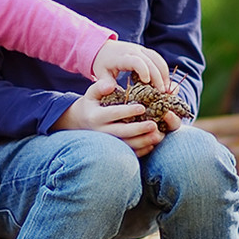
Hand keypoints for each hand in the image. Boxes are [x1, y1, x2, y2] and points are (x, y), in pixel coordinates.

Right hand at [51, 79, 166, 155]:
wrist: (80, 124)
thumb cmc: (91, 105)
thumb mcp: (90, 94)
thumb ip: (99, 87)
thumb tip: (110, 85)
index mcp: (96, 116)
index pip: (113, 114)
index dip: (127, 111)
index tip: (142, 107)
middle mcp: (101, 131)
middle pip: (121, 132)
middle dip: (138, 129)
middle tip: (154, 125)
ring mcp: (107, 143)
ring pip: (126, 145)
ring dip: (143, 142)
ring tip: (158, 136)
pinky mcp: (112, 150)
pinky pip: (127, 153)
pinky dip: (140, 151)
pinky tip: (152, 145)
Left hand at [90, 40, 169, 91]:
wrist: (103, 48)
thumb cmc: (102, 64)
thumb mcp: (101, 74)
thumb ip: (105, 82)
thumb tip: (110, 89)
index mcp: (122, 57)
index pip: (137, 61)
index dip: (144, 70)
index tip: (148, 83)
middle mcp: (134, 51)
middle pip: (151, 61)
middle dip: (159, 77)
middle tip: (163, 92)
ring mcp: (142, 50)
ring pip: (158, 59)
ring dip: (164, 74)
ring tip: (167, 89)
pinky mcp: (146, 52)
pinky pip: (159, 59)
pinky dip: (164, 71)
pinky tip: (165, 83)